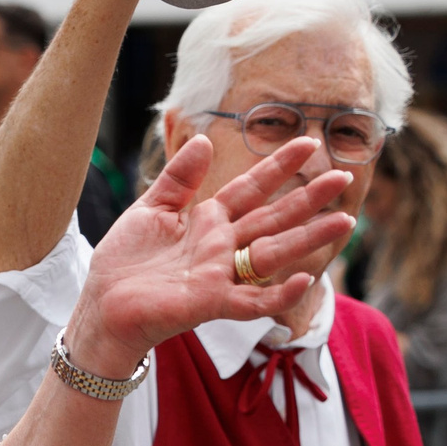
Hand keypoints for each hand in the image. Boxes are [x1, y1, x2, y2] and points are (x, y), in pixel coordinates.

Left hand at [65, 134, 352, 374]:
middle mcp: (221, 246)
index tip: (307, 143)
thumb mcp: (147, 210)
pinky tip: (304, 279)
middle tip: (343, 177)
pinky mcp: (210, 303)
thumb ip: (177, 179)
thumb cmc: (123, 262)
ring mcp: (220, 275)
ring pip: (274, 254)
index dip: (278, 167)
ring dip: (308, 239)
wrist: (101, 307)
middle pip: (273, 218)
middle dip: (307, 199)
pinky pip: (252, 301)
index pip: (251, 189)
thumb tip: (202, 139)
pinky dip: (278, 294)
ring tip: (345, 221)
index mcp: (207, 221)